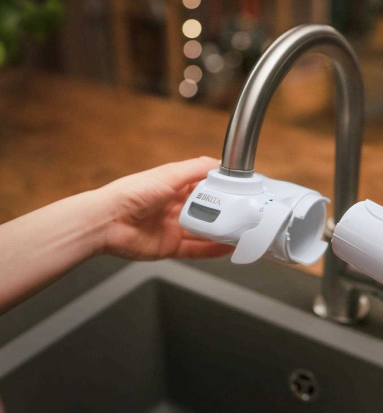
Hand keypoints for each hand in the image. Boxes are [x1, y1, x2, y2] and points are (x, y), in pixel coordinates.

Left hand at [95, 157, 231, 260]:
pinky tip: (227, 248)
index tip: (242, 190)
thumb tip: (220, 163)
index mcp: (174, 186)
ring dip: (222, 232)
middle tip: (246, 212)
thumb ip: (196, 169)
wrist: (107, 222)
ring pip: (204, 231)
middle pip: (207, 210)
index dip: (223, 187)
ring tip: (242, 232)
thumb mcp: (169, 174)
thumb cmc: (132, 193)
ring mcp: (173, 228)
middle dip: (226, 212)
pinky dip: (212, 250)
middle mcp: (175, 206)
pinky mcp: (170, 247)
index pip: (205, 185)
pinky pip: (196, 250)